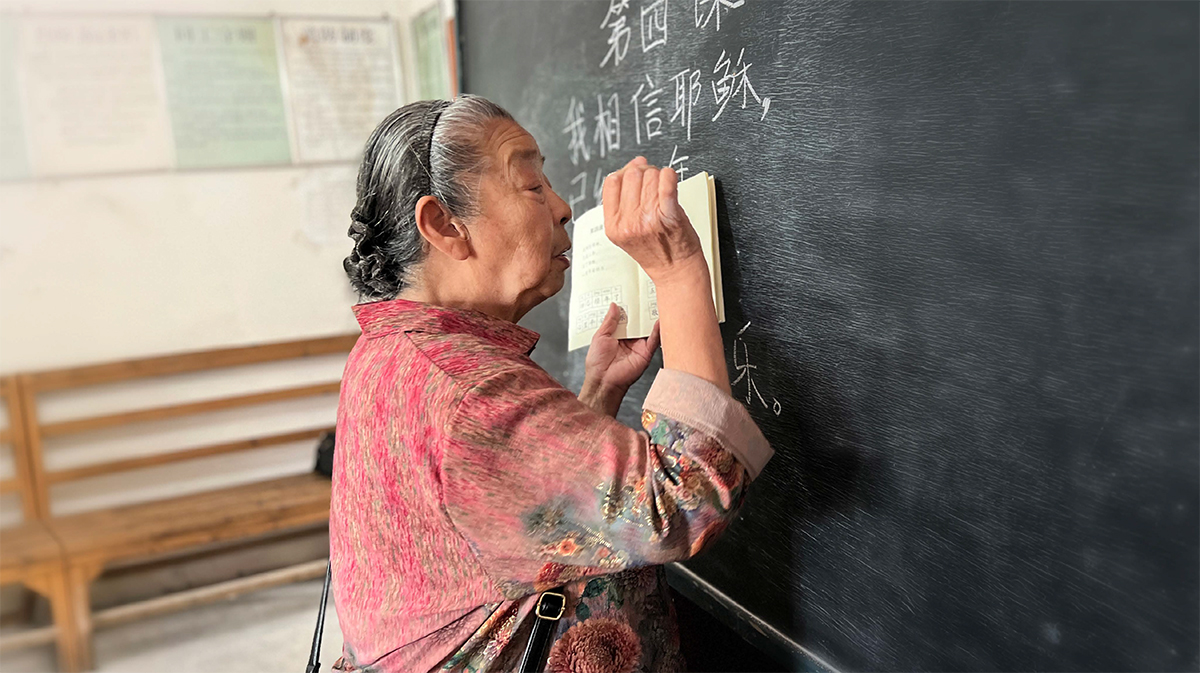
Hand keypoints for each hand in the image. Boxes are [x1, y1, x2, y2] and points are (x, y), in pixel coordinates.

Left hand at [579, 303, 661, 416]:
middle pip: (638, 321)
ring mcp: (639, 345)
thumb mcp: (600, 336)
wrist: (603, 380)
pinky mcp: (645, 353)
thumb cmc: (597, 362)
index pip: (626, 317)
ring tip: (656, 301)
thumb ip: (609, 321)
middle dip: (642, 309)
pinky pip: (654, 340)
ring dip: (652, 316)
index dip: (629, 306)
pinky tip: (659, 320)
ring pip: (648, 328)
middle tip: (646, 292)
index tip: (632, 292)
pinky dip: (658, 330)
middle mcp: (630, 338)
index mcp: (618, 334)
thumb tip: (614, 305)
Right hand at [602, 157, 704, 283]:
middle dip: (644, 173)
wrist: (676, 270)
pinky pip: (667, 183)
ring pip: (650, 176)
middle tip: (653, 184)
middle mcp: (629, 223)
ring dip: (659, 177)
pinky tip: (671, 179)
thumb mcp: (627, 230)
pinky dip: (670, 176)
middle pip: (632, 175)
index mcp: (614, 225)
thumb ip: (625, 199)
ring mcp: (648, 220)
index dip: (625, 172)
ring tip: (663, 192)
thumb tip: (636, 163)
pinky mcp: (669, 216)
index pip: (612, 182)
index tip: (636, 175)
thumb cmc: (656, 249)